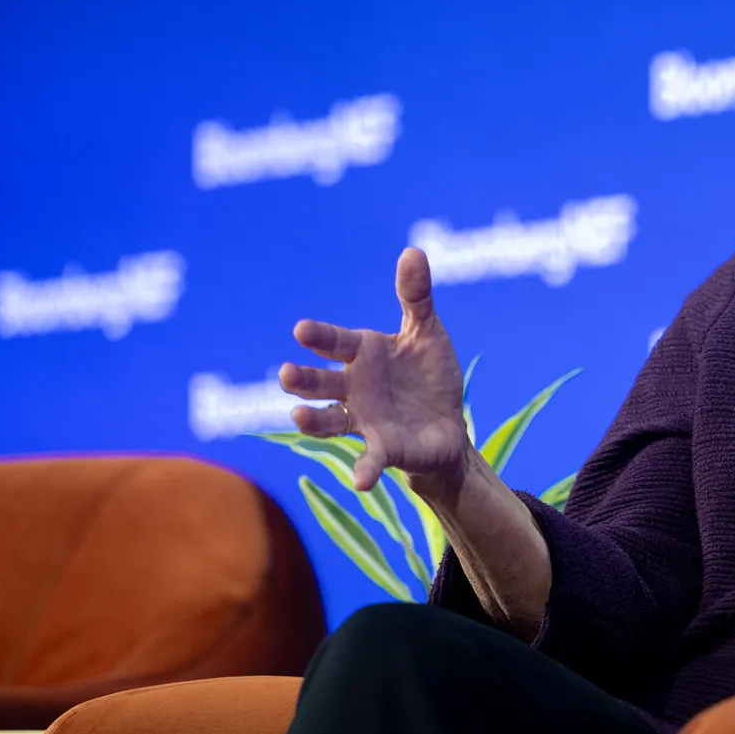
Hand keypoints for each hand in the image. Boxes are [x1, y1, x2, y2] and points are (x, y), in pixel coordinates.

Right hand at [281, 248, 470, 494]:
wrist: (448, 423)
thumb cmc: (428, 375)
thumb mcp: (427, 332)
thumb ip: (416, 296)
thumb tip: (413, 251)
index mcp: (363, 354)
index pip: (335, 343)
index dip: (319, 338)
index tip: (301, 330)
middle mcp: (354, 388)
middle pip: (320, 383)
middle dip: (303, 379)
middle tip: (286, 374)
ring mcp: (364, 420)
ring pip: (330, 421)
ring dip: (313, 421)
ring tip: (298, 417)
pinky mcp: (383, 449)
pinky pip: (369, 459)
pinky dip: (363, 470)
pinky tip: (359, 482)